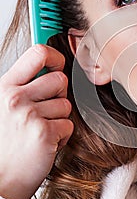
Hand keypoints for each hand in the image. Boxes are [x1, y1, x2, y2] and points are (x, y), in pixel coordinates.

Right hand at [0, 44, 73, 198]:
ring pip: (66, 105)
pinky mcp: (44, 133)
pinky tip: (44, 145)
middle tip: (45, 112)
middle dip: (58, 95)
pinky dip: (61, 137)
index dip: (54, 56)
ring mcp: (29, 115)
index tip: (57, 64)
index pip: (37, 53)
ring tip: (40, 133)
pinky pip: (68, 125)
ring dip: (58, 120)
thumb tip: (50, 69)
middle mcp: (15, 98)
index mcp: (4, 87)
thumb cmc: (4, 145)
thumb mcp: (3, 108)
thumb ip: (21, 88)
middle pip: (60, 79)